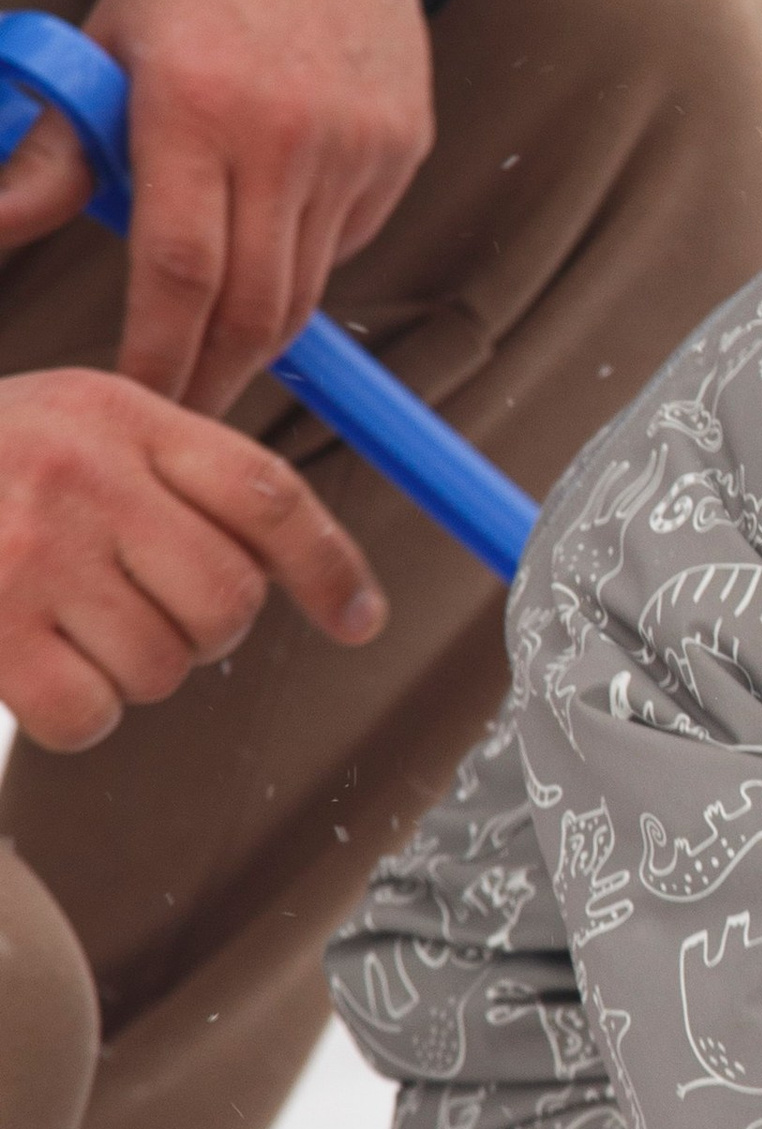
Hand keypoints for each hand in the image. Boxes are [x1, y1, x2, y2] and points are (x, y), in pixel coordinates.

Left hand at [0, 0, 432, 417]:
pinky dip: (306, 258)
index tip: (138, 399)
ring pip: (307, 284)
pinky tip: (276, 225)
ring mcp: (356, 147)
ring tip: (220, 345)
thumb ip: (56, 155)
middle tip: (184, 414)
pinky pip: (347, 240)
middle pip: (257, 303)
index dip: (160, 354)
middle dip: (216, 374)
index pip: (181, 270)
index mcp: (194, 105)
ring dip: (259, 327)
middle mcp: (286, 135)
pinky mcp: (401, 151)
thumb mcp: (104, 51)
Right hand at [0, 368, 385, 750]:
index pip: (268, 495)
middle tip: (144, 617)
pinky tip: (35, 671)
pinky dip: (76, 715)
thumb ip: (174, 476)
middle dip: (205, 632)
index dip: (331, 567)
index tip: (361, 620)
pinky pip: (91, 714)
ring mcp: (28, 549)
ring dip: (131, 673)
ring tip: (68, 630)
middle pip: (230, 601)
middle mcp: (81, 471)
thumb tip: (305, 574)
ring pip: (165, 665)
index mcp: (120, 413)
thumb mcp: (73, 429)